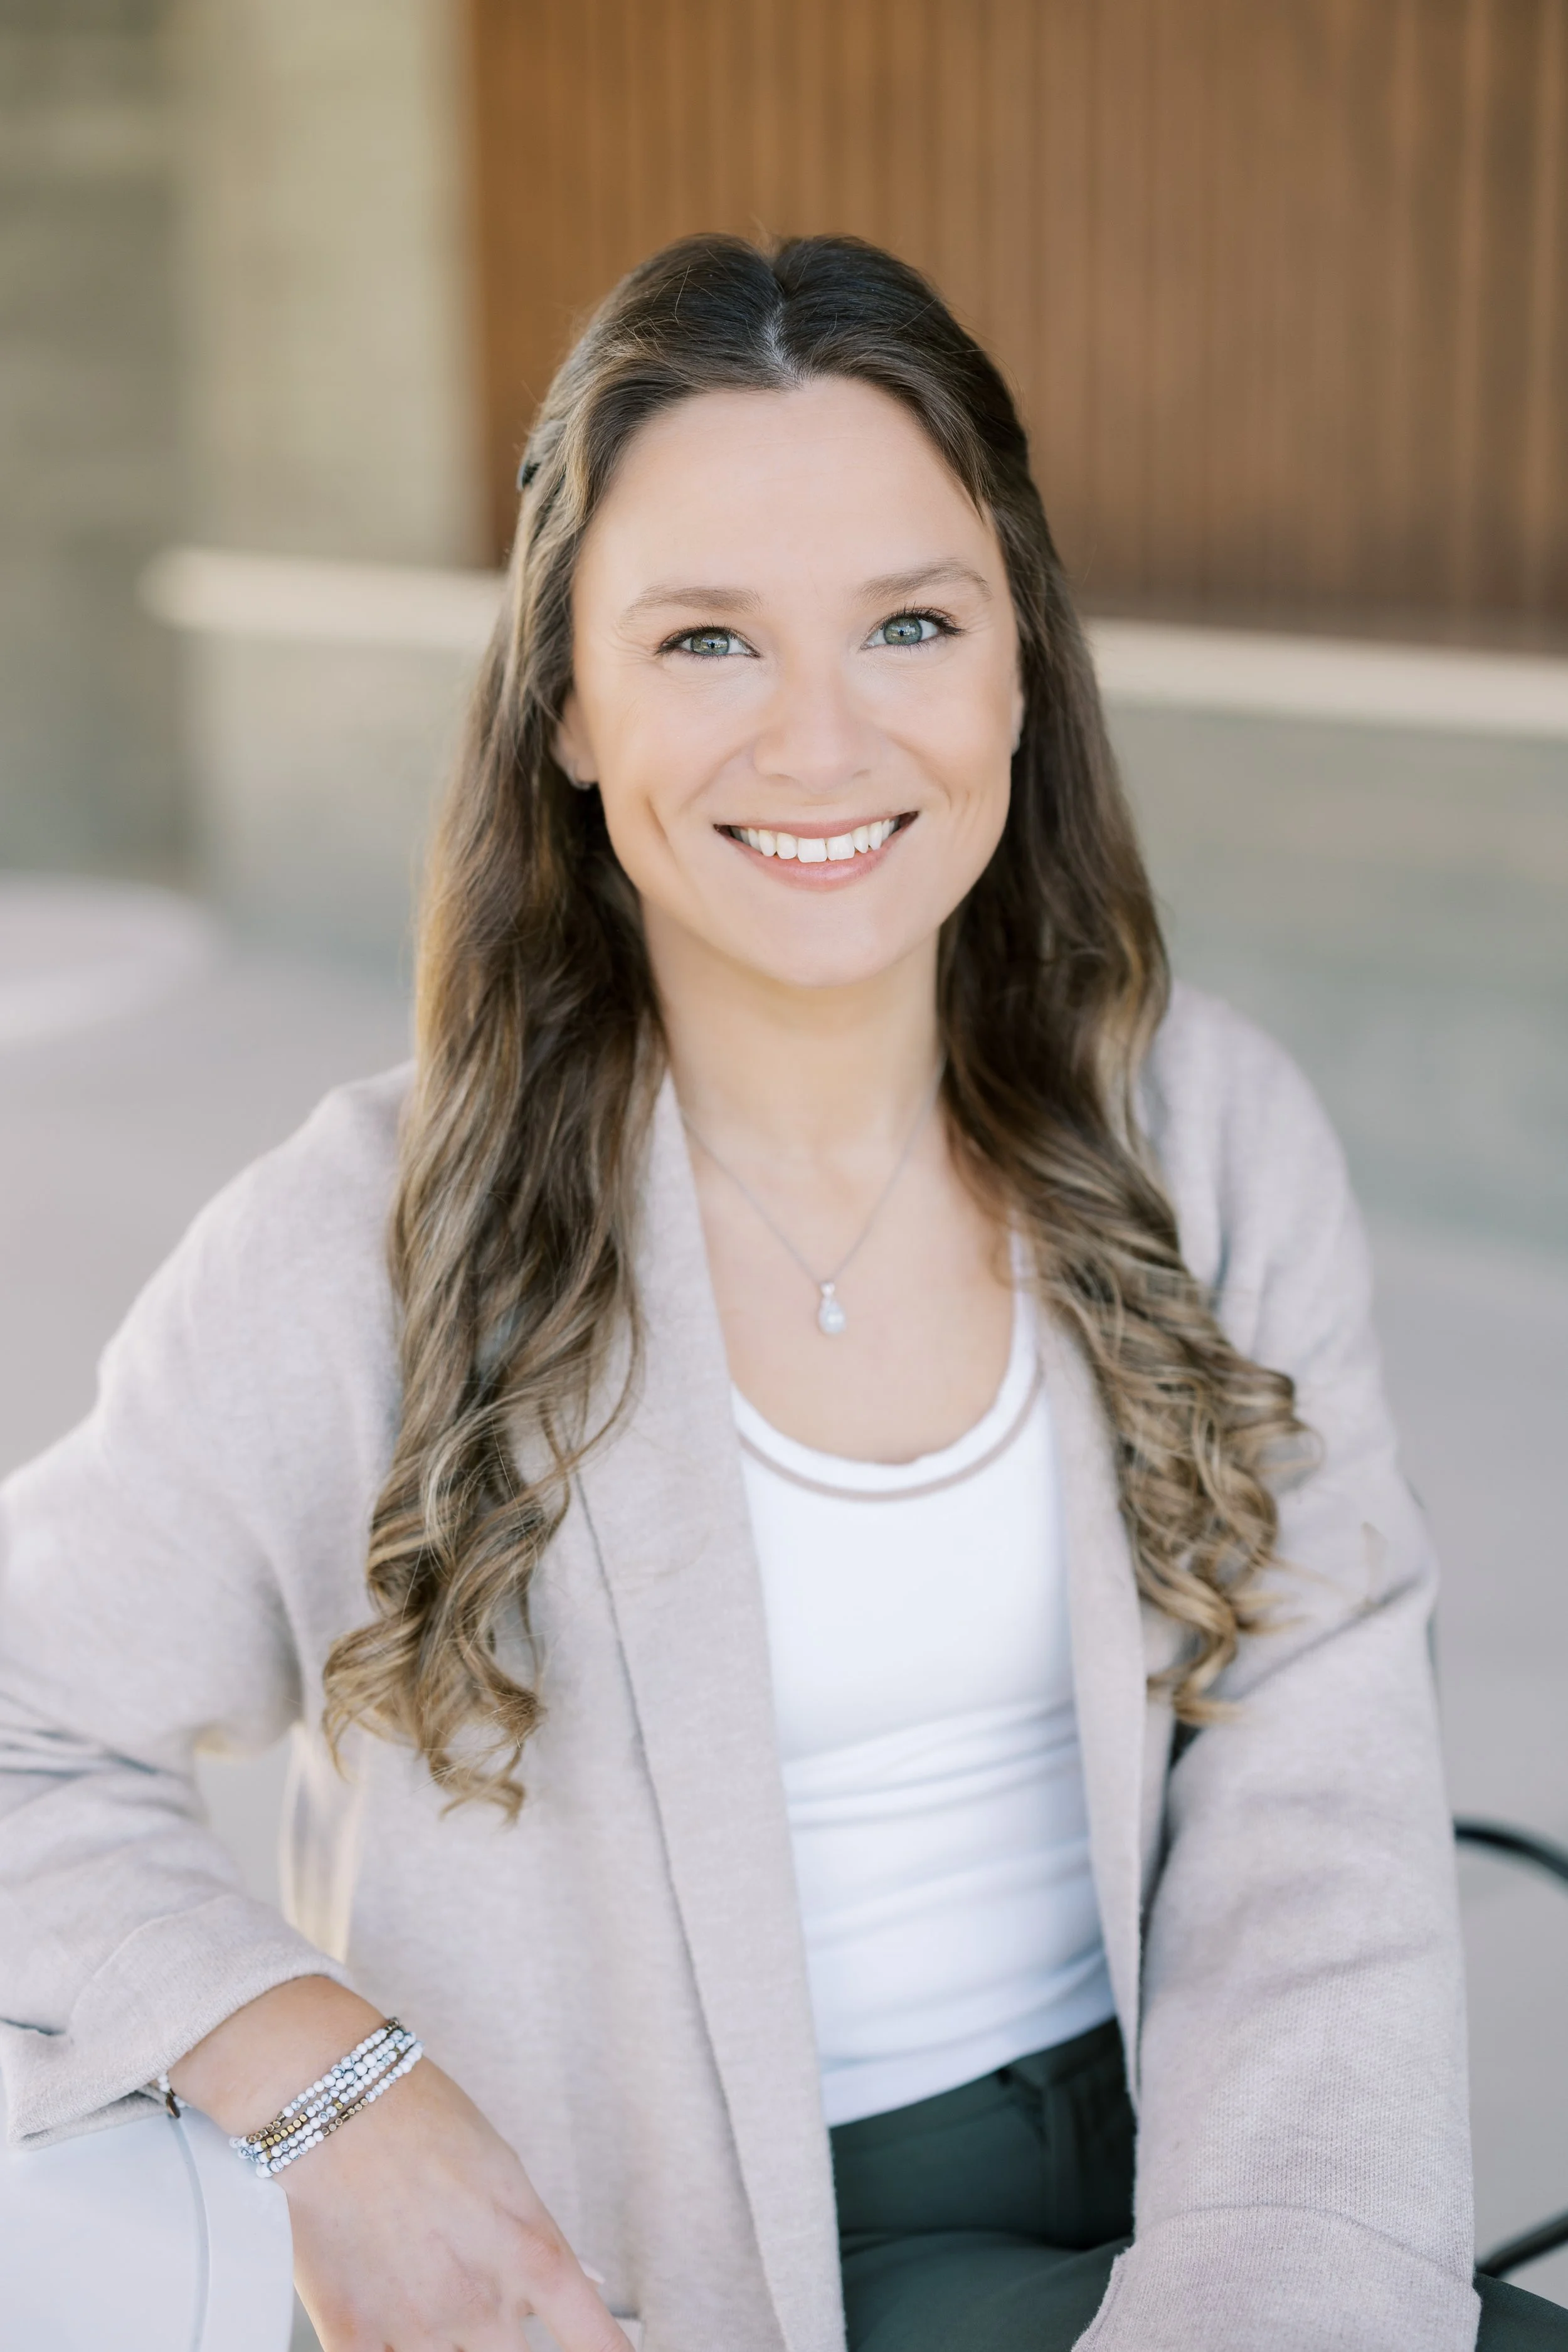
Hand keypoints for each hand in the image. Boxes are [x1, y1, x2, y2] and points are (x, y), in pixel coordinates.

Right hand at [172, 1977, 630, 2350]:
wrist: (335, 2098)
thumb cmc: (419, 2117)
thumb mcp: (503, 2173)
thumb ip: (534, 2241)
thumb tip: (578, 2289)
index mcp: (528, 2251)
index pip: (593, 2338)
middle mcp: (478, 2298)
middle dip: (507, 2346)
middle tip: (484, 2309)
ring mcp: (415, 2324)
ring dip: (450, 2346)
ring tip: (431, 2295)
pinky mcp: (352, 2333)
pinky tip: (396, 2330)